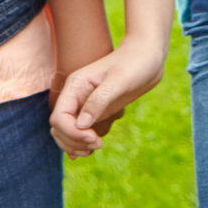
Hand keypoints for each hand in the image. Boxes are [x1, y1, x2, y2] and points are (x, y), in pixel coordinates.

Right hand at [49, 37, 165, 156]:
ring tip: (96, 147)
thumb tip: (81, 124)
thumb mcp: (118, 81)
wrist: (147, 56)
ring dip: (76, 144)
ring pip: (67, 131)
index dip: (72, 133)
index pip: (59, 117)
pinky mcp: (96, 110)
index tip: (93, 138)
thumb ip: (99, 100)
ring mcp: (84, 104)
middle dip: (74, 141)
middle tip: (98, 145)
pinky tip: (88, 151)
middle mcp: (76, 96)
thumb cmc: (134, 63)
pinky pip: (80, 130)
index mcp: (75, 86)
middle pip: (59, 128)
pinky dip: (80, 142)